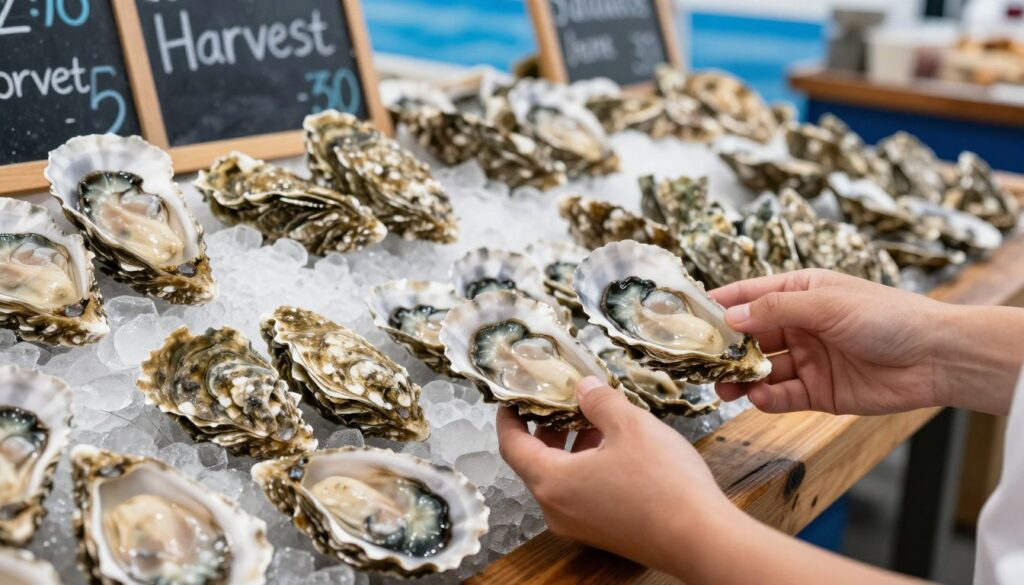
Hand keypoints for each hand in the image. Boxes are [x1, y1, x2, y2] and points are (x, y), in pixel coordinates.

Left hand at [496, 376, 732, 576]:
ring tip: (595, 417)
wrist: (703, 539)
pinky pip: (582, 493)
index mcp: (552, 482)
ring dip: (572, 446)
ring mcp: (580, 525)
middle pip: (536, 462)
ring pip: (562, 477)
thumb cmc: (663, 483)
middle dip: (547, 427)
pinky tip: (615, 446)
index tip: (513, 397)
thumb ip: (598, 401)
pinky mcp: (604, 533)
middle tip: (560, 398)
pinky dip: (588, 466)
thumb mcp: (629, 425)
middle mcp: (557, 509)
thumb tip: (583, 387)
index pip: (512, 446)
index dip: (509, 417)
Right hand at [711, 269, 1022, 415]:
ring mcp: (808, 359)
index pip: (748, 296)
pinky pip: (782, 395)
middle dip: (724, 350)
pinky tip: (757, 398)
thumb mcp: (825, 304)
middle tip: (699, 362)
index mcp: (800, 293)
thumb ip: (774, 310)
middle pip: (749, 337)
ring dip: (740, 378)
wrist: (936, 357)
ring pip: (761, 369)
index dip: (717, 305)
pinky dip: (766, 398)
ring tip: (722, 388)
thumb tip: (729, 316)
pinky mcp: (819, 391)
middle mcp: (799, 325)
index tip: (685, 317)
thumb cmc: (887, 316)